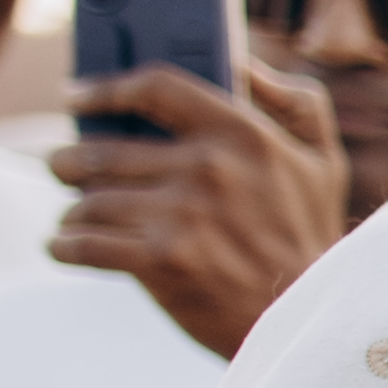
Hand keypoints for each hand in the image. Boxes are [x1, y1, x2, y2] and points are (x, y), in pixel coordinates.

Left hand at [48, 57, 348, 359]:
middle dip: (70, 161)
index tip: (77, 96)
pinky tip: (66, 245)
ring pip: (88, 200)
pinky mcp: (161, 261)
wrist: (312, 323)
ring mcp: (183, 215)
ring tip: (79, 217)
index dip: (105, 88)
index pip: (156, 87)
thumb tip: (240, 64)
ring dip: (74, 210)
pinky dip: (65, 245)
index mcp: (246, 134)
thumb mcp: (322, 161)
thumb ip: (295, 103)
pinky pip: (84, 243)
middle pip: (100, 149)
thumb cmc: (309, 236)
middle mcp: (210, 168)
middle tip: (65, 168)